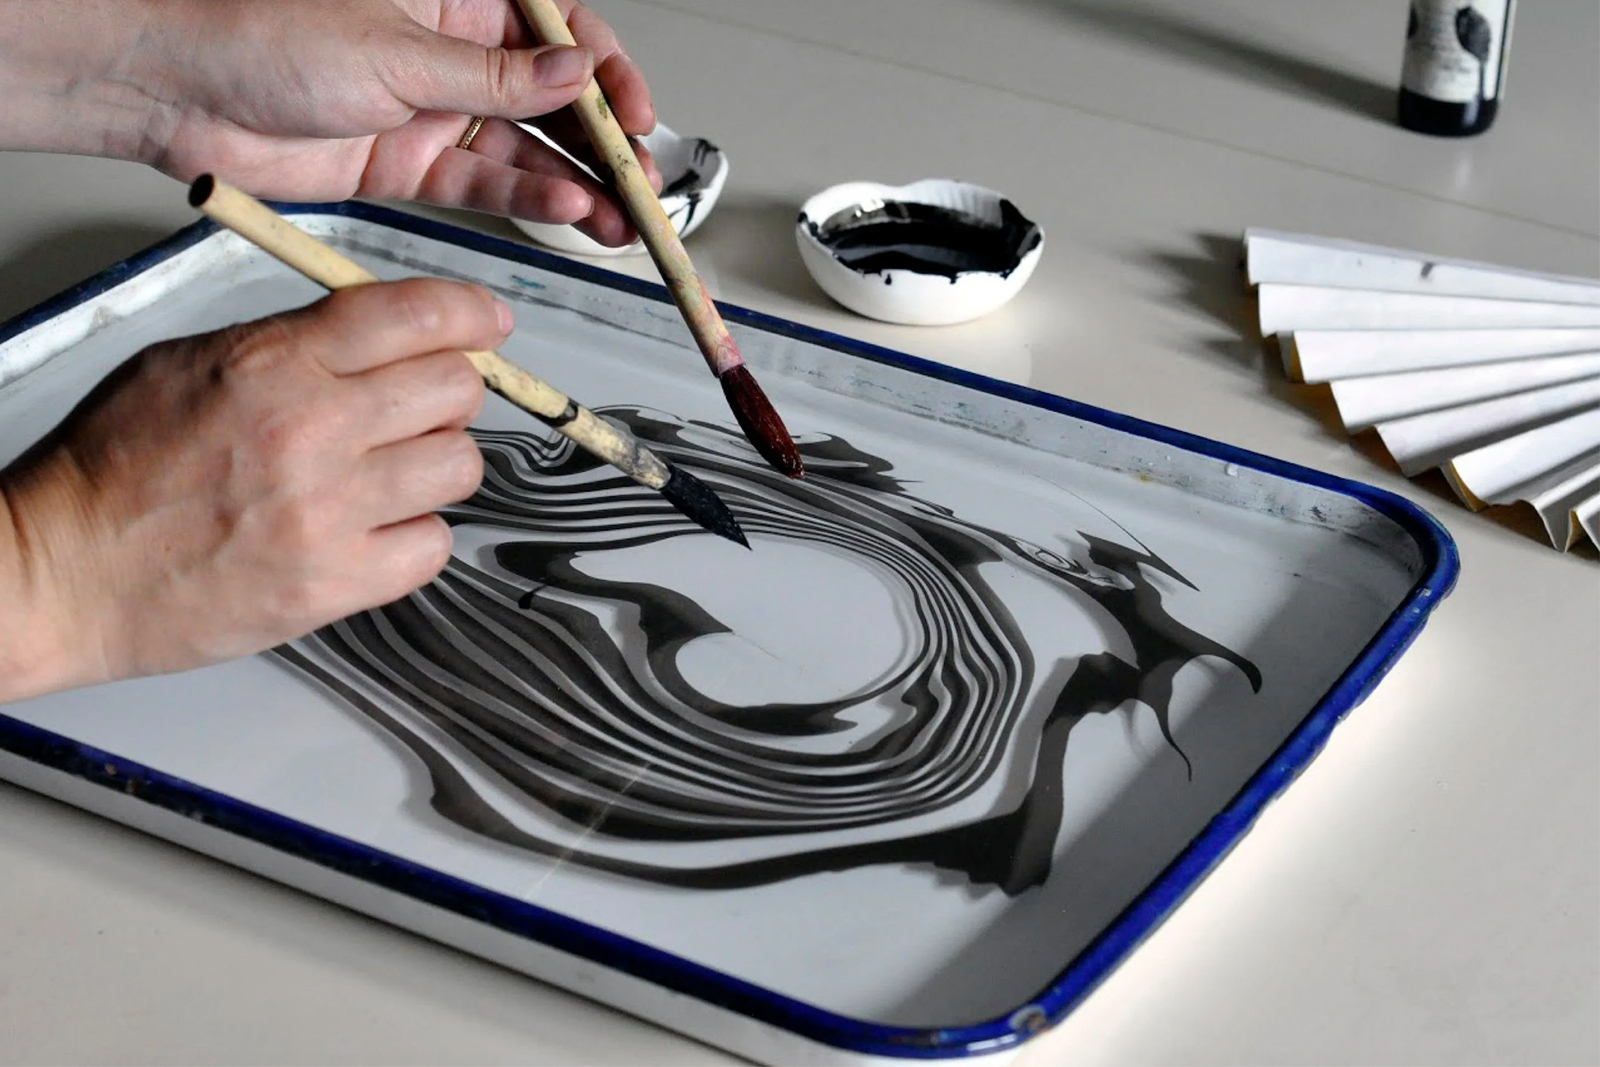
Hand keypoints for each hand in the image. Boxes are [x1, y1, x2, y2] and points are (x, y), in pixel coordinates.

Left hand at [0, 0, 660, 244]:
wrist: (177, 90)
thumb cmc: (257, 29)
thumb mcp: (394, 48)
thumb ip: (492, 76)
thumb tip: (572, 78)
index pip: (556, 32)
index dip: (605, 73)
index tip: (636, 114)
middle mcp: (447, 49)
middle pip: (548, 98)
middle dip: (600, 143)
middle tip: (641, 183)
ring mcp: (428, 107)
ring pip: (521, 149)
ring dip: (573, 185)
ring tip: (616, 218)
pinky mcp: (405, 160)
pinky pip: (479, 180)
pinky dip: (522, 198)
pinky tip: (563, 210)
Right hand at [0, 280, 499, 701]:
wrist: (63, 571)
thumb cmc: (114, 468)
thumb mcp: (189, 363)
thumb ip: (291, 344)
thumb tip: (382, 335)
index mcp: (273, 363)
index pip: (412, 315)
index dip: (467, 314)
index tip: (486, 323)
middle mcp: (312, 431)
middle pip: (455, 389)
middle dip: (450, 390)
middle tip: (419, 407)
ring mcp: (329, 513)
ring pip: (458, 466)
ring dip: (434, 465)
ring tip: (385, 474)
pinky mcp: (334, 584)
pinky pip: (434, 547)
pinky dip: (415, 538)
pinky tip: (372, 531)